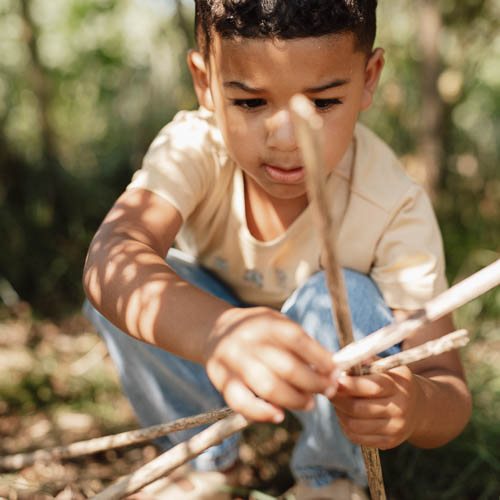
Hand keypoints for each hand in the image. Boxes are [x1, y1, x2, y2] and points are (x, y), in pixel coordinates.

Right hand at [204, 306, 337, 422]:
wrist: (215, 330)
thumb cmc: (258, 331)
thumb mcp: (277, 324)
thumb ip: (300, 343)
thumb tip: (330, 368)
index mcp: (266, 323)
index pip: (298, 340)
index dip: (320, 358)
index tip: (335, 371)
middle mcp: (249, 340)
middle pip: (287, 367)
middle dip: (313, 383)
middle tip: (327, 390)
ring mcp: (233, 361)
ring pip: (267, 387)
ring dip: (294, 400)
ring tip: (309, 404)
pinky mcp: (222, 380)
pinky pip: (241, 402)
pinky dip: (261, 413)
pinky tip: (279, 416)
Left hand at [330, 365, 420, 449]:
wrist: (420, 408)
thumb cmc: (393, 381)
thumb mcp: (386, 367)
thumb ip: (364, 362)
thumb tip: (340, 361)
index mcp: (398, 385)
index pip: (372, 387)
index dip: (349, 385)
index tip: (333, 379)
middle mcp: (400, 408)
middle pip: (358, 408)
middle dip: (338, 399)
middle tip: (328, 389)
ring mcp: (395, 428)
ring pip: (354, 425)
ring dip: (339, 413)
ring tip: (336, 401)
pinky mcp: (389, 442)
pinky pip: (357, 438)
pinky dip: (345, 426)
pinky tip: (345, 415)